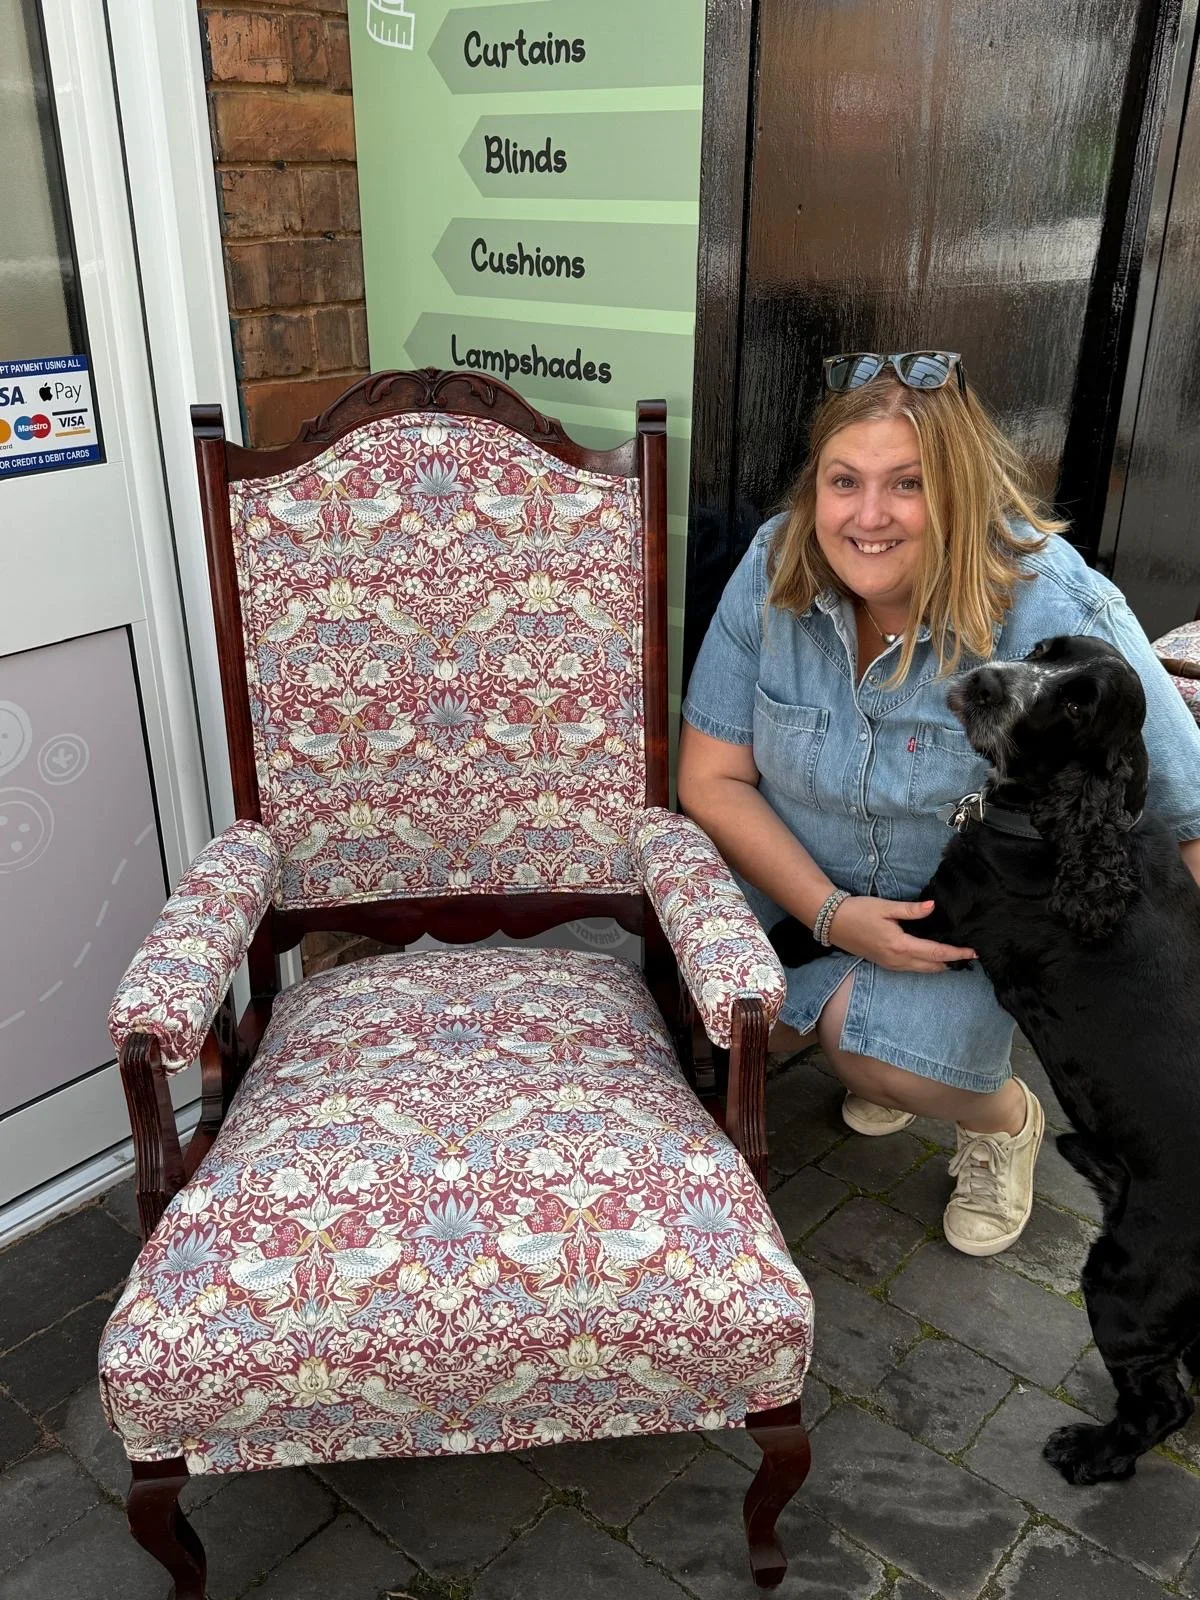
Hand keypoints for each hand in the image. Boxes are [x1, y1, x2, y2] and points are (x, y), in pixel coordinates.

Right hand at [827, 897, 975, 972]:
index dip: (956, 953)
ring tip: (955, 957)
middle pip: (932, 967)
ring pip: (922, 970)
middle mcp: (897, 960)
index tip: (973, 952)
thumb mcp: (885, 907)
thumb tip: (932, 907)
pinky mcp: (885, 963)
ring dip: (939, 965)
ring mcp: (890, 964)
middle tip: (969, 956)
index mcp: (900, 946)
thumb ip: (910, 910)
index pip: (936, 953)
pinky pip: (912, 969)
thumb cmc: (858, 911)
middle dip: (952, 962)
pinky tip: (931, 957)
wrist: (833, 923)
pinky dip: (926, 965)